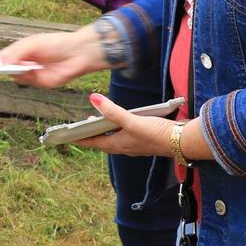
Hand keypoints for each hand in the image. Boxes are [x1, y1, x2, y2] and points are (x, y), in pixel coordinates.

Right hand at [0, 27, 106, 88]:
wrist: (78, 54)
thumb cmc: (56, 43)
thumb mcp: (33, 43)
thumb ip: (16, 52)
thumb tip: (1, 62)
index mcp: (20, 51)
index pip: (1, 57)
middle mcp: (23, 62)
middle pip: (5, 68)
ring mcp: (30, 73)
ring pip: (14, 76)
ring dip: (13, 71)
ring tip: (14, 66)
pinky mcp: (39, 82)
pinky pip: (26, 82)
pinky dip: (25, 77)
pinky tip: (29, 69)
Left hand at [75, 93, 213, 159]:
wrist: (181, 141)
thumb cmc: (156, 134)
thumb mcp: (131, 120)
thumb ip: (112, 110)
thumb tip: (93, 98)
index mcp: (117, 145)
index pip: (91, 142)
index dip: (78, 137)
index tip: (64, 136)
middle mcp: (123, 146)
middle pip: (101, 140)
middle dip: (90, 132)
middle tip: (80, 124)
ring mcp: (133, 143)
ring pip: (113, 137)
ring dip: (104, 129)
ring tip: (97, 119)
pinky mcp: (142, 138)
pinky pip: (124, 134)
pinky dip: (118, 127)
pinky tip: (120, 119)